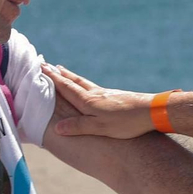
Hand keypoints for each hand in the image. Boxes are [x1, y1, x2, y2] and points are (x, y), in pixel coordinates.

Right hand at [44, 63, 164, 139]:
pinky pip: (93, 88)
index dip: (53, 78)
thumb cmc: (126, 122)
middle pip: (74, 81)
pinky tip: (88, 87)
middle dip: (59, 74)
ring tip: (63, 71)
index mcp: (89, 101)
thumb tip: (56, 127)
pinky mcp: (116, 97)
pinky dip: (84, 84)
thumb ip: (79, 127)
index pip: (66, 87)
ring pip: (84, 83)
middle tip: (47, 65)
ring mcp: (106, 94)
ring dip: (71, 76)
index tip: (40, 68)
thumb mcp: (100, 128)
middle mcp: (95, 94)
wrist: (152, 112)